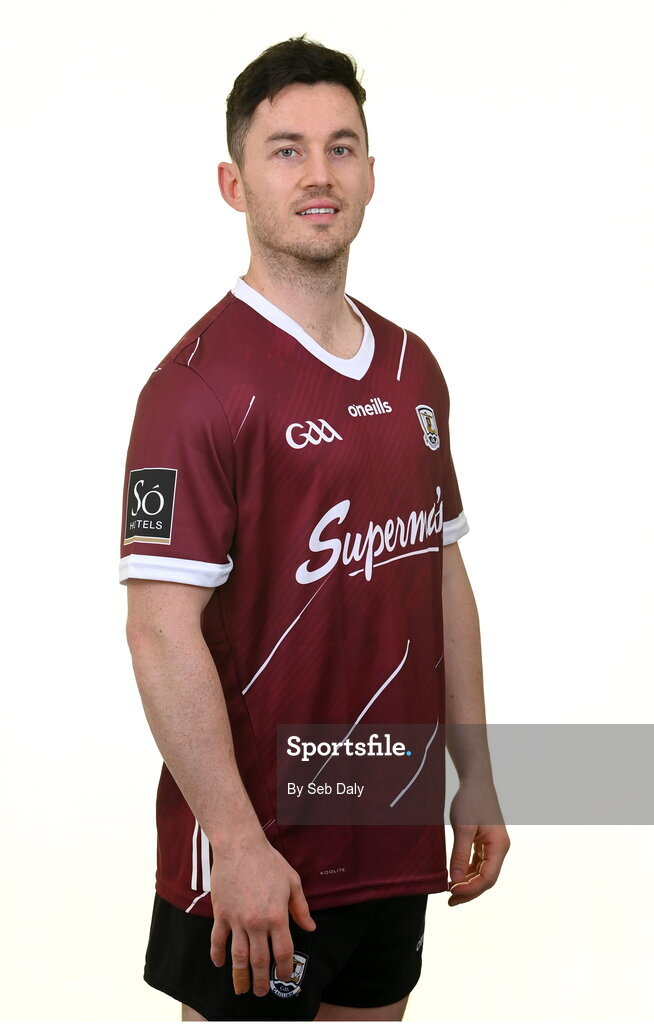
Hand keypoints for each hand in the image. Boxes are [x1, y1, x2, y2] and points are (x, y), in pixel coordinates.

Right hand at [208, 830, 316, 996]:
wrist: (240, 846)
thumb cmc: (268, 861)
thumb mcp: (292, 882)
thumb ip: (301, 908)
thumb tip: (310, 927)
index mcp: (277, 916)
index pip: (283, 952)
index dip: (284, 969)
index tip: (284, 977)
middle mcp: (257, 922)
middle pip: (260, 960)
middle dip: (261, 980)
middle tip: (261, 992)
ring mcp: (237, 919)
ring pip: (238, 956)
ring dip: (240, 975)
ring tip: (241, 988)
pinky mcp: (221, 913)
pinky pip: (218, 940)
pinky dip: (217, 954)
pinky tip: (219, 963)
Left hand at [447, 778, 509, 906]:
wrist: (475, 780)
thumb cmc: (470, 800)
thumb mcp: (463, 827)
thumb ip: (460, 854)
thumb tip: (456, 880)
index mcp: (499, 846)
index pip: (488, 877)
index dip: (470, 889)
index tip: (451, 892)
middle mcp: (499, 849)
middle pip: (487, 879)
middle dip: (469, 891)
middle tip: (449, 900)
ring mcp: (493, 846)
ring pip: (482, 872)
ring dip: (468, 883)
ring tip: (449, 892)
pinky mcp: (485, 842)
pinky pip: (478, 863)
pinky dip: (467, 872)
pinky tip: (455, 877)